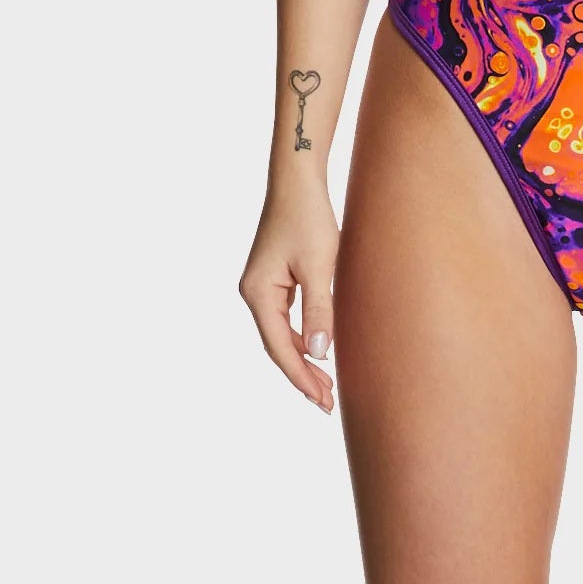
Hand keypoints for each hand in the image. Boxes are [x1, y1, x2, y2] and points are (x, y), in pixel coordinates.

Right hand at [239, 176, 339, 412]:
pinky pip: (286, 318)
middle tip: (328, 402)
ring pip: (282, 334)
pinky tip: (320, 349)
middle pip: (277, 346)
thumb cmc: (309, 217)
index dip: (301, 377)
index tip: (322, 400)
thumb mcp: (320, 265)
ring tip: (327, 384)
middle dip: (302, 374)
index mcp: (258, 293)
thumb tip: (320, 355)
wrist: (298, 180)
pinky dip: (303, 336)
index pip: (280, 348)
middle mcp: (254, 293)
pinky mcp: (274, 278)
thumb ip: (320, 310)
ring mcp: (262, 286)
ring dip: (303, 357)